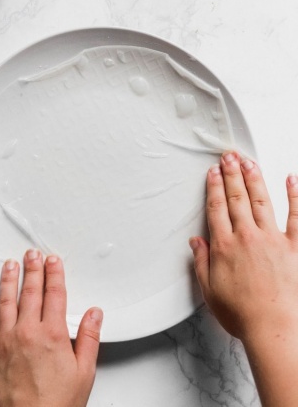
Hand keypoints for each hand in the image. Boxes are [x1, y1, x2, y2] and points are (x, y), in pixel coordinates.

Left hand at [0, 250, 102, 406]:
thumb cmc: (56, 405)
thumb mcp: (84, 373)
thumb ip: (88, 339)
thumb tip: (94, 315)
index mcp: (52, 335)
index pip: (54, 294)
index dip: (54, 274)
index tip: (52, 261)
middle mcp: (26, 333)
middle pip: (31, 293)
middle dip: (32, 270)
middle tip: (32, 254)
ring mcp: (3, 341)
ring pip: (4, 301)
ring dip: (7, 280)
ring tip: (9, 264)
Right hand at [191, 151, 297, 406]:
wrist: (273, 327)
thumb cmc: (243, 314)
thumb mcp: (209, 290)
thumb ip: (202, 262)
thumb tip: (196, 243)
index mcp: (224, 247)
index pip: (216, 209)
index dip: (214, 188)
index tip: (212, 173)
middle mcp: (247, 238)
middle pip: (237, 199)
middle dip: (232, 175)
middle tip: (229, 157)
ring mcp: (273, 240)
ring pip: (261, 201)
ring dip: (254, 179)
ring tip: (249, 162)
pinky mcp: (294, 248)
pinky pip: (296, 216)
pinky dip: (294, 196)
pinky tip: (290, 180)